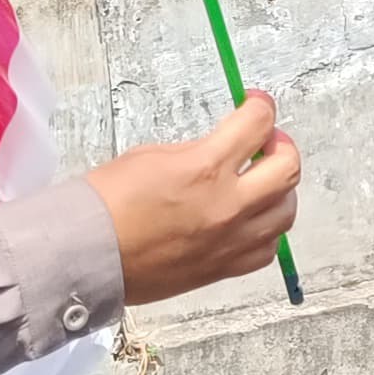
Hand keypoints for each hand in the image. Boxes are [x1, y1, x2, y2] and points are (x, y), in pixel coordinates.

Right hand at [91, 94, 301, 306]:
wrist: (85, 256)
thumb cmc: (106, 204)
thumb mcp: (151, 157)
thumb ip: (197, 151)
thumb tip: (223, 148)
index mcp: (205, 168)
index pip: (257, 125)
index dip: (260, 107)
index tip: (256, 106)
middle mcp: (227, 205)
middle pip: (288, 167)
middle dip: (280, 147)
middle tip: (264, 144)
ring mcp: (230, 240)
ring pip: (286, 211)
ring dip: (278, 191)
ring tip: (260, 184)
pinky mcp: (223, 269)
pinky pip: (267, 249)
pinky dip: (266, 232)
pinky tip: (250, 222)